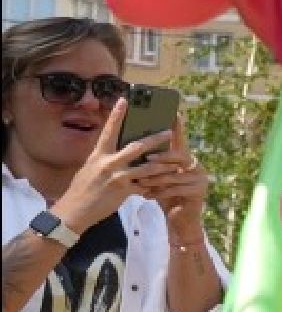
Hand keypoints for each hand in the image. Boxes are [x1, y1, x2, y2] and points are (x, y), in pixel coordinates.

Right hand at [48, 99, 170, 232]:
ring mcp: (117, 177)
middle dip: (155, 139)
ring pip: (147, 168)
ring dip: (163, 165)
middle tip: (169, 132)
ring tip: (176, 162)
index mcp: (98, 155)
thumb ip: (105, 158)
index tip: (125, 100)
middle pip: (136, 147)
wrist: (75, 211)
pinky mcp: (124, 191)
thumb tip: (117, 149)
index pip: (109, 131)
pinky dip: (154, 185)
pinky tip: (164, 185)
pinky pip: (144, 186)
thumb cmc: (82, 188)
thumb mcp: (90, 168)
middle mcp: (108, 163)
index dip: (117, 115)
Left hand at [134, 113, 210, 237]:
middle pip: (178, 155)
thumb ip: (152, 163)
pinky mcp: (199, 191)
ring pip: (175, 174)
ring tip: (140, 182)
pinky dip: (160, 192)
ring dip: (156, 178)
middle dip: (161, 158)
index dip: (178, 126)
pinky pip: (177, 188)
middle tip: (146, 159)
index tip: (175, 111)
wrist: (179, 220)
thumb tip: (131, 146)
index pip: (180, 139)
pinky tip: (148, 195)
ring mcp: (200, 178)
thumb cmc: (165, 195)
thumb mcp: (157, 177)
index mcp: (184, 159)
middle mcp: (195, 165)